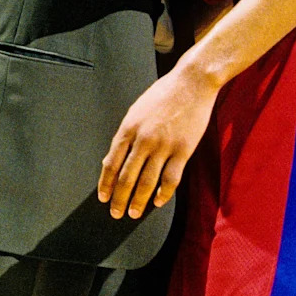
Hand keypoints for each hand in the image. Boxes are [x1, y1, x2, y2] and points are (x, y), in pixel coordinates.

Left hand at [98, 59, 218, 219]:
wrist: (192, 82)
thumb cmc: (163, 94)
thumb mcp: (136, 110)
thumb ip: (125, 135)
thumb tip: (112, 159)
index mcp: (129, 128)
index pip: (112, 163)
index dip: (106, 183)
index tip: (103, 197)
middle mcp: (144, 139)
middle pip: (127, 177)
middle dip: (119, 198)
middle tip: (116, 213)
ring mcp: (164, 145)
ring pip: (147, 182)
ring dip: (139, 201)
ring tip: (134, 213)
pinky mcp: (183, 150)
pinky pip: (171, 179)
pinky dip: (163, 194)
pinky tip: (158, 201)